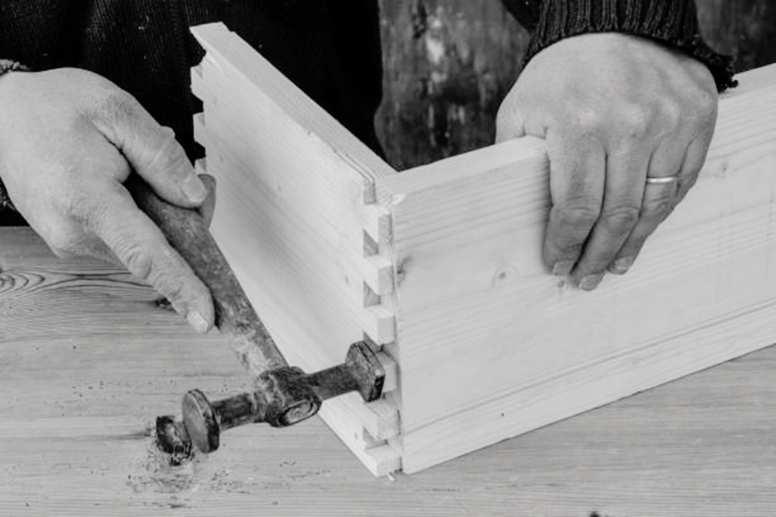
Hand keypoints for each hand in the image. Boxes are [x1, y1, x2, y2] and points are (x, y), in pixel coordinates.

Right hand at [0, 68, 213, 331]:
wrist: (0, 111)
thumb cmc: (52, 106)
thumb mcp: (117, 111)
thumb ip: (161, 157)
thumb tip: (194, 198)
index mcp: (87, 201)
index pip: (145, 255)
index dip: (182, 287)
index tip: (206, 319)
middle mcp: (75, 233)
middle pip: (157, 250)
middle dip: (190, 223)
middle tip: (201, 183)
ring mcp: (70, 241)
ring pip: (146, 245)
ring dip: (166, 217)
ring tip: (155, 170)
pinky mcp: (72, 239)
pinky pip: (126, 238)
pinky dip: (146, 217)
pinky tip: (137, 182)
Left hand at [496, 33, 717, 288]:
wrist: (613, 24)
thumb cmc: (560, 74)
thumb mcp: (521, 112)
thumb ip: (517, 164)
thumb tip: (513, 218)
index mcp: (579, 126)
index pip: (576, 208)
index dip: (566, 245)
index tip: (558, 264)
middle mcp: (630, 126)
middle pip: (616, 216)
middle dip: (598, 256)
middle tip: (587, 278)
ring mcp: (670, 122)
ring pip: (653, 206)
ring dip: (632, 244)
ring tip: (616, 265)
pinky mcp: (697, 118)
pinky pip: (681, 183)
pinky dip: (659, 213)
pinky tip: (641, 230)